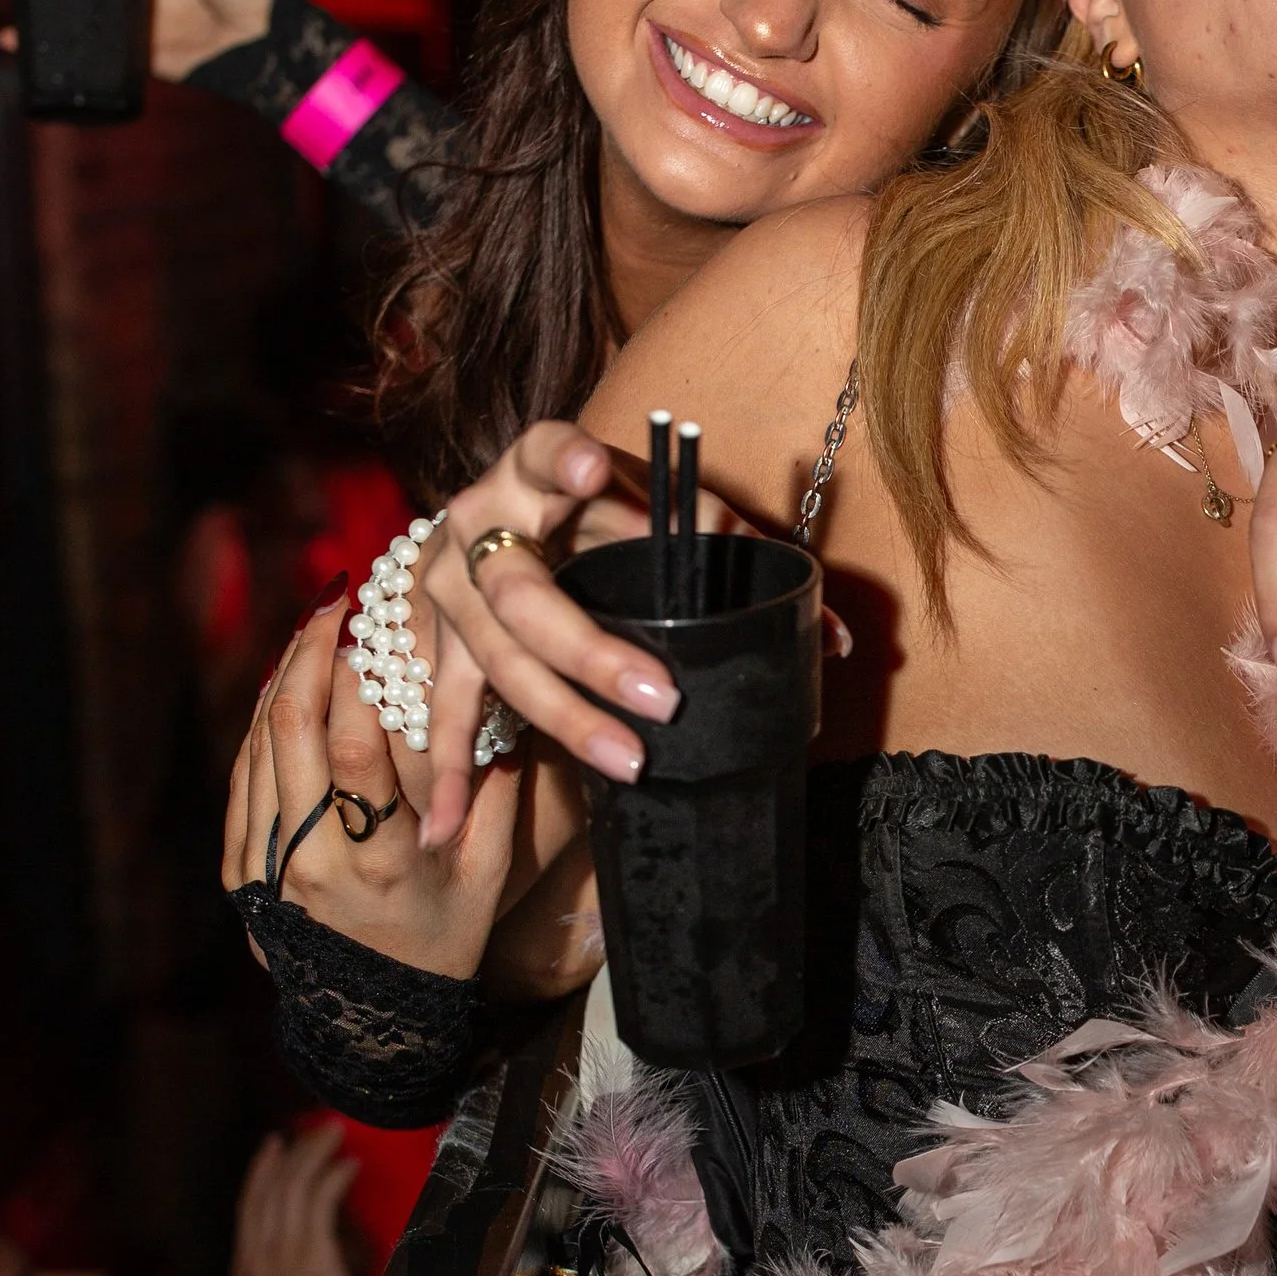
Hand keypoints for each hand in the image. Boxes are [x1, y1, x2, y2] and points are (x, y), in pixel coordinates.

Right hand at [190, 1125, 362, 1275]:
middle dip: (293, 1154)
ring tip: (336, 1135)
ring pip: (294, 1190)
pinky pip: (319, 1204)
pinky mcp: (313, 1258)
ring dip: (315, 1156)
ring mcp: (283, 1256)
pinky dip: (333, 1178)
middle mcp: (258, 1258)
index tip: (275, 1145)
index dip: (260, 1173)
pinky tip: (348, 1165)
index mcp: (243, 1272)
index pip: (248, 1207)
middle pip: (271, 1190)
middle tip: (314, 1129)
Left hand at [224, 588, 520, 969]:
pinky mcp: (241, 869)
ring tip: (315, 625)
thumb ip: (496, 792)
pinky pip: (245, 776)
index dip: (359, 680)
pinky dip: (263, 721)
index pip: (354, 750)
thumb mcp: (488, 873)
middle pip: (292, 732)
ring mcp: (265, 866)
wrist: (373, 1016)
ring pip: (259, 745)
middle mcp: (310, 862)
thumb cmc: (445, 936)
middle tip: (338, 601)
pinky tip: (288, 682)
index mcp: (376, 862)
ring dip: (284, 677)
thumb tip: (503, 705)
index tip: (378, 627)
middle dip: (313, 654)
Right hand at [410, 423, 746, 850]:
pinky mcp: (440, 644)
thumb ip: (735, 550)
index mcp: (533, 469)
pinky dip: (449, 773)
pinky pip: (446, 714)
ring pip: (499, 661)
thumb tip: (837, 639)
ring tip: (625, 762)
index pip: (543, 449)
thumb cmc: (591, 511)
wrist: (488, 529)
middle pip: (525, 593)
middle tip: (662, 696)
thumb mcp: (650, 506)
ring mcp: (449, 591)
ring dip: (563, 718)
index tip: (594, 470)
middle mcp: (478, 525)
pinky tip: (446, 826)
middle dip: (591, 651)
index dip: (564, 461)